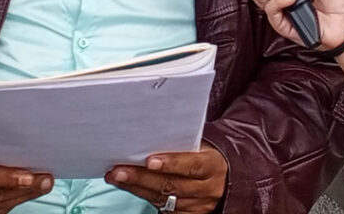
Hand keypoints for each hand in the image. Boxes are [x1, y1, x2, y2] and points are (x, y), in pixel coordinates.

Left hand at [106, 142, 226, 212]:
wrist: (226, 177)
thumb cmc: (207, 155)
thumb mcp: (203, 146)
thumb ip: (182, 144)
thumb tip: (149, 136)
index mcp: (212, 165)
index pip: (191, 165)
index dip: (171, 163)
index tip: (150, 160)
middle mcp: (207, 188)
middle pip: (172, 185)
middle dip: (142, 178)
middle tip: (119, 171)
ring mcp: (198, 205)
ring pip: (164, 200)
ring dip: (137, 188)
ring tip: (117, 177)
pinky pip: (164, 210)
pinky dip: (144, 197)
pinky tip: (130, 188)